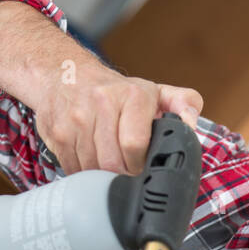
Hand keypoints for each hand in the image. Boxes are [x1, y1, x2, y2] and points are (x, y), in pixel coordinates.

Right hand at [31, 58, 202, 175]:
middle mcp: (102, 102)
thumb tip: (191, 124)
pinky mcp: (57, 132)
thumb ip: (183, 104)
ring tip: (109, 166)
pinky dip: (83, 173)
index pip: (135, 144)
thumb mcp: (154, 92)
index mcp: (134, 95)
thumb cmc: (116, 91)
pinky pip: (73, 168)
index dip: (140, 164)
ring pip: (92, 168)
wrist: (65, 73)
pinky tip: (90, 162)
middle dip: (122, 175)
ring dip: (102, 176)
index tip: (142, 167)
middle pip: (113, 162)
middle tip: (127, 173)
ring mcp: (76, 118)